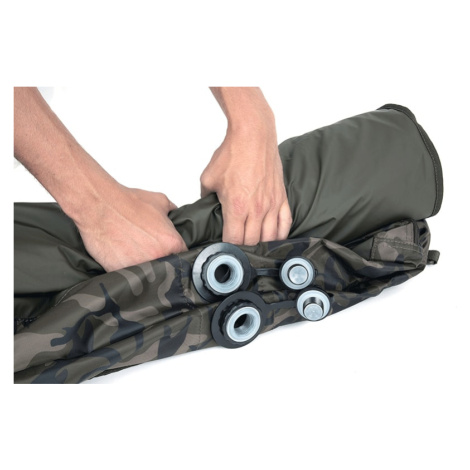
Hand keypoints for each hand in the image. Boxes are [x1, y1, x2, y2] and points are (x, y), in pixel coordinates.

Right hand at [75, 185, 186, 270]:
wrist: (99, 205)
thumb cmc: (126, 202)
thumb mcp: (159, 201)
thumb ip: (173, 210)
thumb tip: (176, 215)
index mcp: (171, 241)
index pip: (183, 257)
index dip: (176, 256)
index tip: (169, 254)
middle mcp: (158, 256)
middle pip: (166, 269)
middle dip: (160, 262)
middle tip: (149, 253)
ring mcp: (140, 266)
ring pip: (148, 276)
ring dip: (145, 270)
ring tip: (134, 255)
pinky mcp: (121, 272)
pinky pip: (128, 278)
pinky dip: (126, 271)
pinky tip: (122, 259)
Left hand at [200, 124, 291, 245]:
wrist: (253, 135)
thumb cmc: (231, 153)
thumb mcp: (208, 178)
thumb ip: (205, 197)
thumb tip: (205, 207)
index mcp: (236, 207)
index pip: (234, 240)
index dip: (227, 248)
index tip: (224, 248)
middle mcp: (256, 209)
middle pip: (252, 242)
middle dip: (244, 249)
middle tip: (238, 249)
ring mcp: (271, 204)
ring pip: (271, 237)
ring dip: (262, 244)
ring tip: (255, 247)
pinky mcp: (281, 197)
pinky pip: (285, 223)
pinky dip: (281, 234)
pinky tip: (275, 238)